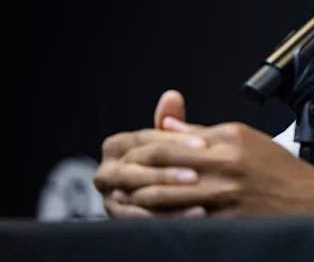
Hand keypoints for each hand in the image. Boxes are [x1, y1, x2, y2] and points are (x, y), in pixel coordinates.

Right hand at [94, 90, 208, 218]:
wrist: (169, 193)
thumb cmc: (173, 160)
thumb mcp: (174, 141)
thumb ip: (173, 122)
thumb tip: (172, 96)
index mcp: (116, 146)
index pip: (146, 139)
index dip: (175, 140)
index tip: (204, 143)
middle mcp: (107, 171)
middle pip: (137, 169)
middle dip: (168, 173)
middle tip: (197, 176)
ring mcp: (110, 197)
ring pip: (139, 195)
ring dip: (170, 197)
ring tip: (202, 199)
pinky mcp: (120, 219)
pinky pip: (145, 219)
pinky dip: (171, 217)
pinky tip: (198, 214)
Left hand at [120, 118, 313, 216]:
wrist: (312, 203)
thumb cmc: (278, 170)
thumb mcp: (244, 138)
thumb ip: (204, 132)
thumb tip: (169, 126)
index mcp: (226, 140)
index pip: (170, 139)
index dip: (141, 146)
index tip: (125, 152)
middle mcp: (223, 165)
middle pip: (161, 164)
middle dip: (131, 171)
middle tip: (110, 176)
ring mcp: (223, 196)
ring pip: (164, 195)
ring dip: (137, 197)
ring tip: (120, 198)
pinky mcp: (224, 221)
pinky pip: (181, 220)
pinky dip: (158, 218)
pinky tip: (146, 217)